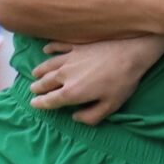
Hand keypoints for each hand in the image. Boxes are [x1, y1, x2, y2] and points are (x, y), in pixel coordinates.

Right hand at [30, 37, 163, 125]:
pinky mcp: (77, 45)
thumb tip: (76, 117)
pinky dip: (50, 48)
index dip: (40, 103)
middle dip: (38, 87)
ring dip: (40, 71)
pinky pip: (58, 46)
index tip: (33, 104)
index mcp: (72, 93)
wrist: (130, 52)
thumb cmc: (122, 82)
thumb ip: (91, 116)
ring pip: (48, 65)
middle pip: (46, 82)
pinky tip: (46, 50)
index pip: (50, 100)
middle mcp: (65, 75)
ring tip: (35, 74)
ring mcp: (69, 58)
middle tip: (33, 89)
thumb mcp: (110, 106)